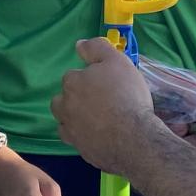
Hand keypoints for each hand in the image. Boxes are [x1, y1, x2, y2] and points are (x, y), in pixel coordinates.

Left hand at [51, 37, 166, 172]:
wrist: (133, 137)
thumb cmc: (126, 95)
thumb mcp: (117, 61)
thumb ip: (97, 49)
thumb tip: (79, 44)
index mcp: (72, 83)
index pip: (73, 75)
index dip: (90, 78)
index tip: (106, 83)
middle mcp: (65, 107)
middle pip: (63, 99)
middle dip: (75, 98)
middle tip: (99, 101)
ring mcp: (70, 131)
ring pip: (65, 121)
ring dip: (75, 118)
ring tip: (97, 119)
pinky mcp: (80, 150)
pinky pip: (77, 140)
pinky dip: (84, 137)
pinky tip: (99, 136)